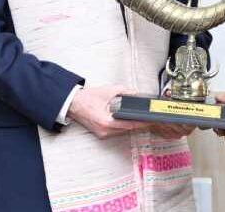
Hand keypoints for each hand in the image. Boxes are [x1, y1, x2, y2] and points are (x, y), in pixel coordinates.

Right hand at [68, 85, 194, 139]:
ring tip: (144, 118)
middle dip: (140, 123)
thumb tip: (135, 93)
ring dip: (132, 124)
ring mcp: (103, 133)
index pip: (129, 124)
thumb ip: (124, 91)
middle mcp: (105, 131)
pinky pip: (117, 130)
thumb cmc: (88, 98)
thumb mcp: (108, 91)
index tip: (151, 120)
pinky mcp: (102, 133)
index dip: (142, 122)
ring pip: (123, 130)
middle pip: (128, 129)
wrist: (73, 104)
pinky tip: (131, 120)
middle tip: (151, 118)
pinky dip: (124, 125)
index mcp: (106, 122)